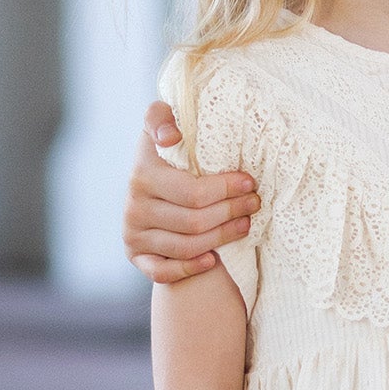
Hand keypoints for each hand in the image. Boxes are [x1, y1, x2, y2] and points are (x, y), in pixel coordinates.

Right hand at [125, 100, 259, 282]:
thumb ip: (161, 118)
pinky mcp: (136, 256)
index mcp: (142, 172)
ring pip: (186, 245)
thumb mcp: (161, 126)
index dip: (225, 189)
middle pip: (194, 220)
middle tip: (255, 203)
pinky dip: (190, 267)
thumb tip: (170, 137)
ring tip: (245, 223)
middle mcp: (134, 205)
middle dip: (231, 211)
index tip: (249, 182)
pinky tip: (213, 259)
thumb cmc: (167, 153)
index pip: (191, 190)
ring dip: (222, 236)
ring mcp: (133, 233)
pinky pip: (163, 271)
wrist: (150, 183)